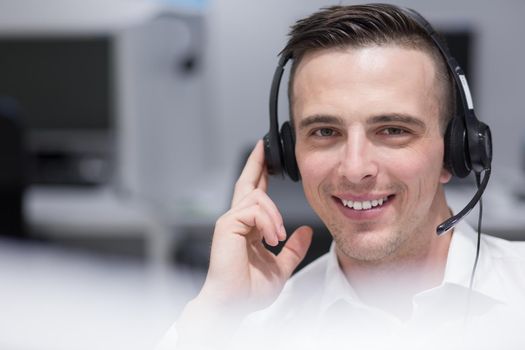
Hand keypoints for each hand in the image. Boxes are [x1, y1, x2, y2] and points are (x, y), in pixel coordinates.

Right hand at [177, 140, 312, 342]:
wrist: (232, 303)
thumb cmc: (249, 288)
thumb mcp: (280, 267)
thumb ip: (293, 248)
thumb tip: (306, 231)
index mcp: (248, 227)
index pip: (254, 194)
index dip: (260, 175)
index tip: (267, 160)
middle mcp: (236, 219)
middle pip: (247, 183)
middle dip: (256, 163)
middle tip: (263, 145)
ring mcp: (230, 220)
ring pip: (258, 197)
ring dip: (275, 216)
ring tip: (278, 237)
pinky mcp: (227, 225)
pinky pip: (254, 210)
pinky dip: (268, 222)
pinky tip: (272, 238)